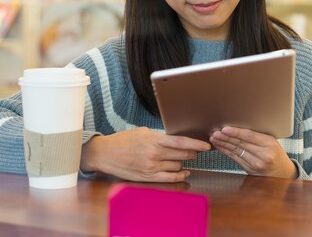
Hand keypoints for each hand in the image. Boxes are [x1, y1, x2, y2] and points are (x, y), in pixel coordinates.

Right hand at [81, 127, 210, 182]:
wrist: (105, 153)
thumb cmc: (124, 140)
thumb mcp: (143, 132)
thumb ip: (160, 136)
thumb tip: (176, 138)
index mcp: (154, 140)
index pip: (181, 142)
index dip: (196, 144)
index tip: (206, 146)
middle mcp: (154, 154)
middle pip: (182, 154)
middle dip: (192, 153)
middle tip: (196, 151)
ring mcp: (151, 167)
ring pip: (177, 166)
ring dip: (184, 163)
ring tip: (187, 159)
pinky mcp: (147, 177)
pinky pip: (169, 178)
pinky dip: (179, 176)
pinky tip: (184, 172)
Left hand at [209, 126, 296, 178]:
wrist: (283, 173)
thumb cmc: (276, 153)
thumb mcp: (272, 141)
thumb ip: (258, 136)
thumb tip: (238, 126)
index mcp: (269, 144)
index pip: (250, 137)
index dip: (236, 132)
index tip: (225, 129)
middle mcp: (263, 155)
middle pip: (241, 144)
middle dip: (226, 138)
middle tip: (215, 132)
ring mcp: (256, 164)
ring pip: (236, 152)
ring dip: (223, 144)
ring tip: (214, 138)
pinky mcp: (250, 170)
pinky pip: (235, 159)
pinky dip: (226, 152)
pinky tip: (220, 146)